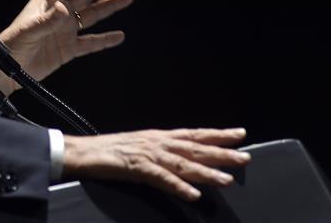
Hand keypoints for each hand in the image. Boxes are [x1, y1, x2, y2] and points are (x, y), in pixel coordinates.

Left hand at [0, 0, 131, 94]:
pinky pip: (91, 42)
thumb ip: (46, 20)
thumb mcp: (27, 30)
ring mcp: (64, 30)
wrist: (7, 71)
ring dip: (110, 5)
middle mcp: (59, 12)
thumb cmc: (11, 46)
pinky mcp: (67, 49)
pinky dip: (105, 39)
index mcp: (48, 2)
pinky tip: (118, 36)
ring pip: (92, 14)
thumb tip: (64, 9)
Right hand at [63, 128, 250, 200]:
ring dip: (206, 173)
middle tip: (245, 157)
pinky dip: (178, 186)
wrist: (85, 151)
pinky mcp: (137, 168)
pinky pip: (162, 179)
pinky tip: (193, 195)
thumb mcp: (142, 146)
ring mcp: (149, 155)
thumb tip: (183, 159)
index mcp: (160, 136)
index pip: (195, 134)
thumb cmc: (112, 150)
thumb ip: (162, 152)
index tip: (240, 134)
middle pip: (195, 148)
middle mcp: (158, 142)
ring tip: (227, 181)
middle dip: (221, 153)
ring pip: (183, 164)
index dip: (218, 134)